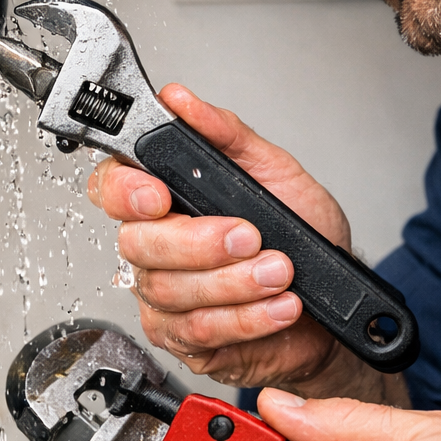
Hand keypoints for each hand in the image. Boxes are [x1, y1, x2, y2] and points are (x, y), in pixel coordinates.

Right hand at [87, 83, 399, 400]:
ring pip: (169, 291)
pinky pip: (196, 331)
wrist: (329, 307)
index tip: (158, 194)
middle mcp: (156, 246)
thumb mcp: (273, 171)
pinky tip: (277, 305)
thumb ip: (225, 134)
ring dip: (233, 283)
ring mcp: (164, 297)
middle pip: (138, 244)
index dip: (124, 191)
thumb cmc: (300, 237)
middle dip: (199, 242)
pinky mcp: (184, 340)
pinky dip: (245, 318)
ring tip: (279, 273)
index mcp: (165, 196)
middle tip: (248, 236)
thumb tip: (181, 100)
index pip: (111, 186)